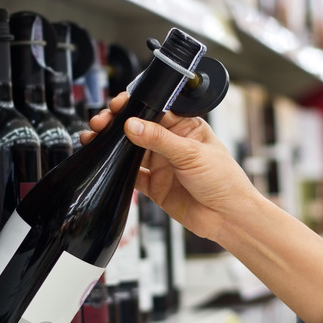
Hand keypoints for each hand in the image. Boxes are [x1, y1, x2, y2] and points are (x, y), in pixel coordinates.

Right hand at [82, 92, 261, 242]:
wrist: (227, 217)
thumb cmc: (224, 180)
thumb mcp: (191, 154)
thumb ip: (159, 140)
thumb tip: (132, 124)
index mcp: (185, 127)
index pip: (155, 109)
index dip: (135, 105)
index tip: (117, 105)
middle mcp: (172, 144)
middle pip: (138, 128)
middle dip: (117, 123)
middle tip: (101, 122)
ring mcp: (162, 164)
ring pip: (130, 150)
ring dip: (113, 144)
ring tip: (95, 138)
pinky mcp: (155, 186)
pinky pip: (131, 175)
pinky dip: (117, 170)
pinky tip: (106, 163)